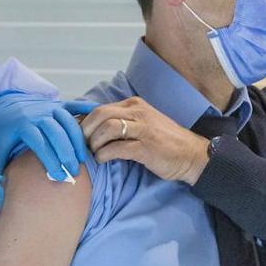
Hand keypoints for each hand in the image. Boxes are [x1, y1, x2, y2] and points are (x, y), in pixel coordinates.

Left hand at [0, 92, 97, 181]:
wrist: (2, 107)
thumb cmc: (2, 135)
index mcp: (22, 125)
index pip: (39, 144)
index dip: (50, 160)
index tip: (59, 177)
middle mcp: (37, 114)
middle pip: (57, 133)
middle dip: (67, 153)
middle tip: (75, 171)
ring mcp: (49, 107)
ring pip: (68, 122)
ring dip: (78, 139)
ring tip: (84, 158)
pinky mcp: (58, 104)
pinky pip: (75, 105)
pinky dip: (87, 109)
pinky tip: (99, 116)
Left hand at [80, 97, 209, 184]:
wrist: (191, 155)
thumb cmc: (162, 143)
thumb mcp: (140, 125)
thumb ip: (119, 123)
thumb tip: (87, 130)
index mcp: (134, 105)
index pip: (99, 108)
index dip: (82, 123)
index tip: (74, 136)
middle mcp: (138, 112)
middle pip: (99, 115)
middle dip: (84, 132)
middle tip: (80, 146)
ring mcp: (143, 128)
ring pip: (107, 128)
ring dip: (94, 143)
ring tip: (94, 153)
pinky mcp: (146, 146)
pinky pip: (117, 147)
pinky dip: (104, 154)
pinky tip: (103, 160)